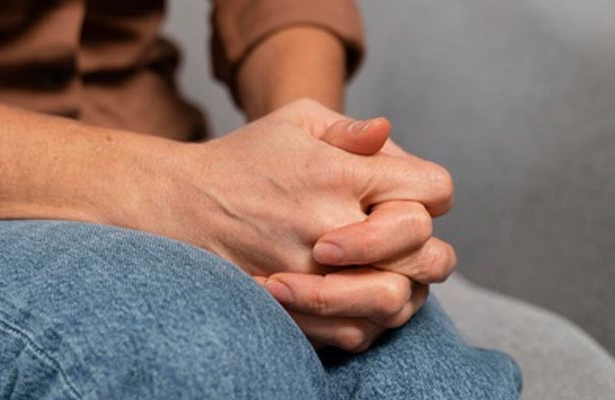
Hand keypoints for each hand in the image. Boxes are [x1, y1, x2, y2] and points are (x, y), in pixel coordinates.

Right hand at [254, 118, 456, 351]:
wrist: (180, 205)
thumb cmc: (242, 159)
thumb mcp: (294, 122)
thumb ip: (350, 129)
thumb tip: (388, 134)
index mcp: (340, 174)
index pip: (434, 190)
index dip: (430, 195)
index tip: (406, 197)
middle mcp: (331, 225)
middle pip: (427, 252)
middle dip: (422, 246)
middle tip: (398, 243)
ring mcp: (312, 274)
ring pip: (397, 300)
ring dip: (399, 287)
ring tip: (379, 272)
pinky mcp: (293, 309)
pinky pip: (357, 331)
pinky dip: (364, 319)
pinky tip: (349, 296)